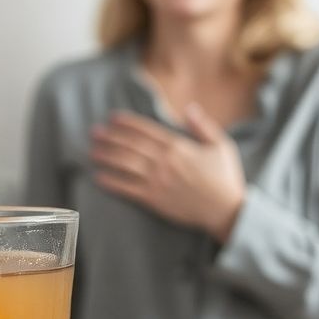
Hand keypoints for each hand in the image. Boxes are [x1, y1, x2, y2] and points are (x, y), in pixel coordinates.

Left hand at [90, 104, 245, 241]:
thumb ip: (203, 126)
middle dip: (110, 137)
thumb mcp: (221, 146)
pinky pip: (127, 189)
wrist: (225, 211)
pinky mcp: (154, 199)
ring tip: (93, 152)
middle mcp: (164, 161)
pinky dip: (112, 182)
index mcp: (178, 146)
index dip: (127, 123)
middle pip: (130, 145)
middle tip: (94, 132)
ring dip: (107, 156)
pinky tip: (99, 177)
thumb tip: (190, 107)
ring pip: (125, 164)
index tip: (113, 118)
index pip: (146, 130)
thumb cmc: (225, 178)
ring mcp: (157, 180)